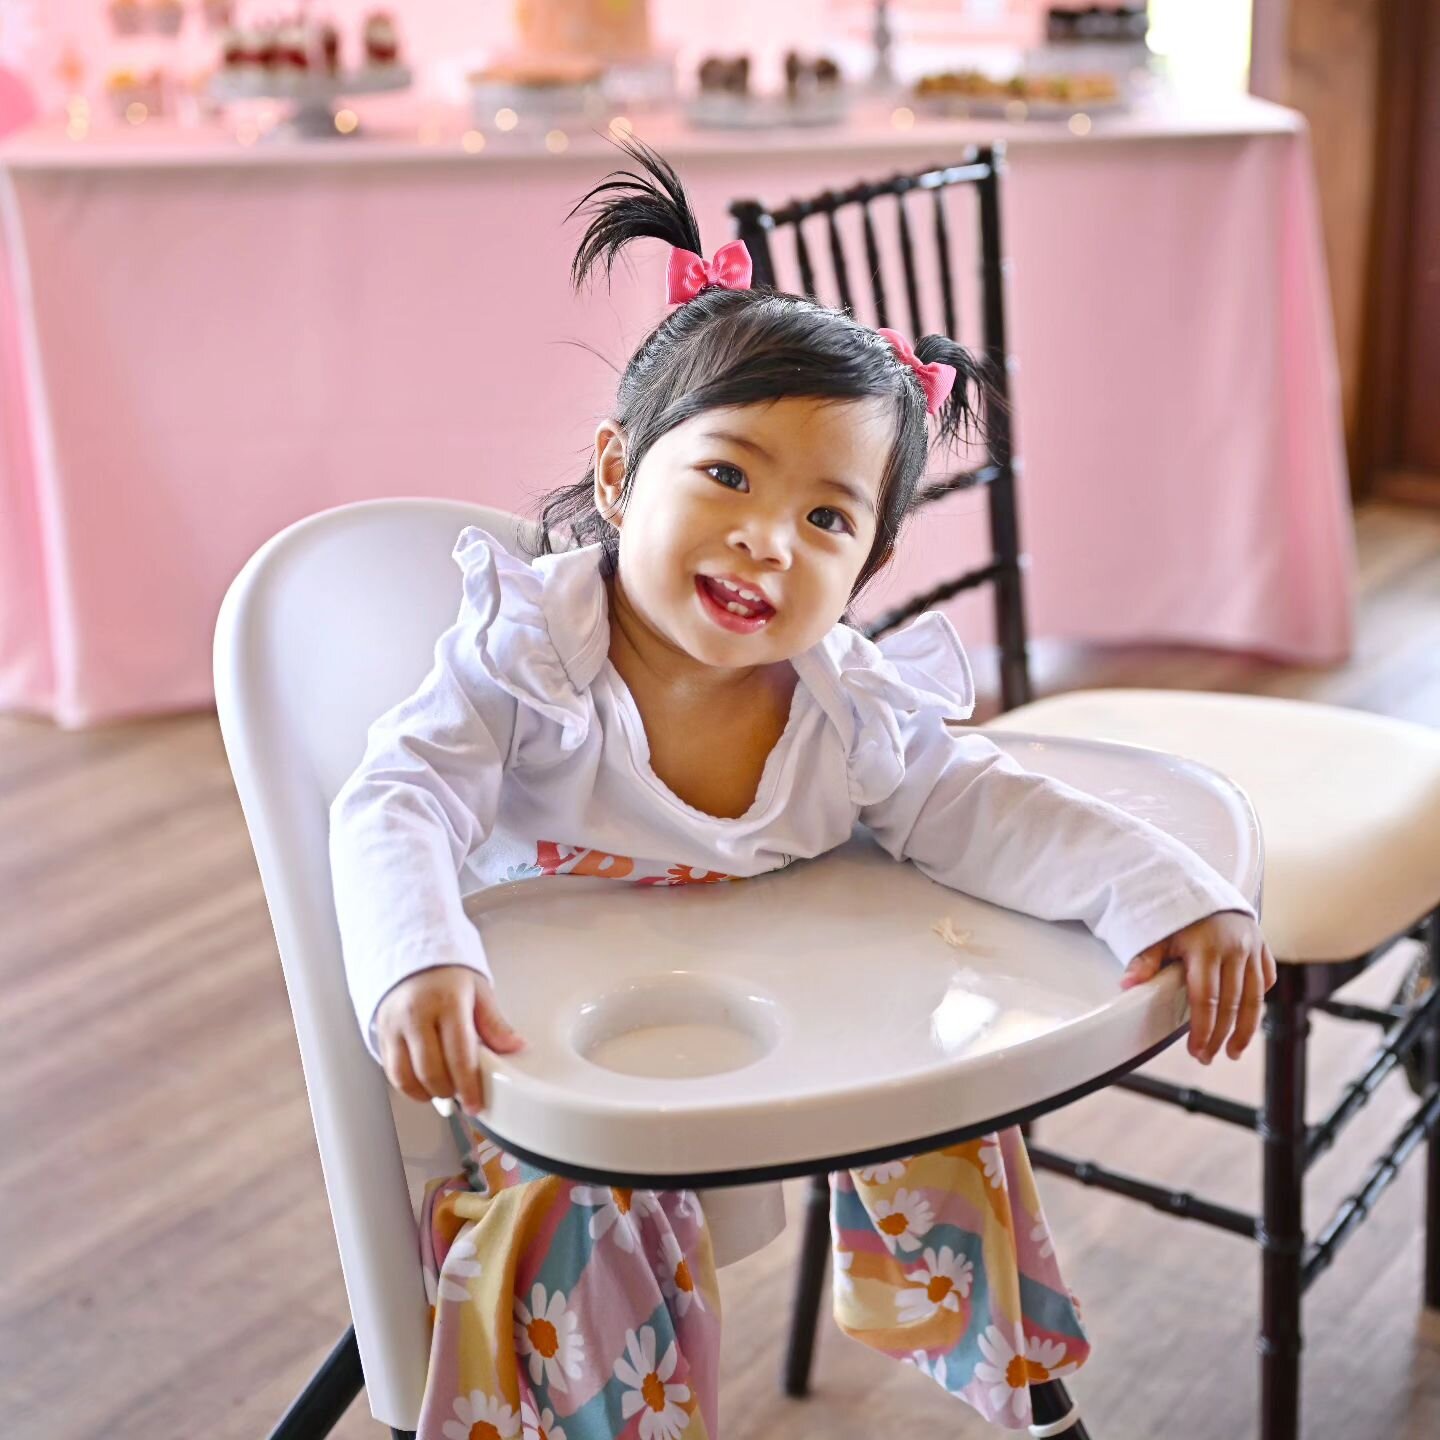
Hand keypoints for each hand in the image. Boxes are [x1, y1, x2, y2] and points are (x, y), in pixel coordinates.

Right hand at [375, 965, 524, 1112]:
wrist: (412, 960)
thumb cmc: (447, 976)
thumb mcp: (478, 991)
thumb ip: (495, 1024)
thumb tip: (516, 1047)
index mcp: (446, 1003)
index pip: (459, 1054)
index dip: (468, 1086)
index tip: (476, 1104)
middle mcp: (416, 1015)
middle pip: (430, 1071)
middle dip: (449, 1091)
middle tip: (463, 1095)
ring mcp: (394, 1026)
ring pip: (405, 1077)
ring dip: (427, 1093)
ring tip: (444, 1089)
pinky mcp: (381, 1035)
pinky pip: (391, 1073)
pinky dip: (409, 1087)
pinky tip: (425, 1084)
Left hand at [1120, 912, 1275, 1063]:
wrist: (1206, 886)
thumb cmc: (1179, 914)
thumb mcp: (1158, 933)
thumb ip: (1146, 960)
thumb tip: (1128, 984)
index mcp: (1205, 948)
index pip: (1207, 999)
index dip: (1203, 1030)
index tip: (1197, 1051)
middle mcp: (1234, 950)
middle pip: (1232, 1005)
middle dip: (1221, 1036)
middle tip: (1208, 1056)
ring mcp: (1253, 949)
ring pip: (1255, 999)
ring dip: (1245, 1030)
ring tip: (1233, 1051)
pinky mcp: (1264, 948)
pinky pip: (1265, 981)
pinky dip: (1257, 1001)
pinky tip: (1247, 1018)